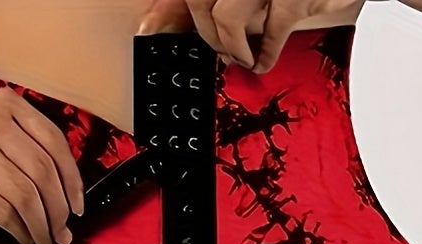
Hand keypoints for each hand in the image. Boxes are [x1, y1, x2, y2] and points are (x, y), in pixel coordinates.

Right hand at [0, 87, 85, 243]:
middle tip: (62, 229)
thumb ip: (28, 150)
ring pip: (27, 196)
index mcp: (7, 105)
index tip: (77, 206)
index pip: (54, 143)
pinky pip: (7, 213)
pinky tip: (24, 236)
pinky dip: (22, 230)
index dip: (72, 180)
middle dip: (59, 209)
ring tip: (45, 238)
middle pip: (43, 172)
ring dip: (43, 225)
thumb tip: (68, 200)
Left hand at [138, 0, 355, 74]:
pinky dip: (264, 55)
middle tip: (221, 51)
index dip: (165, 13)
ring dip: (231, 47)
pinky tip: (262, 60)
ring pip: (226, 17)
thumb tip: (165, 19)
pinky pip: (270, 32)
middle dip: (206, 35)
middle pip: (200, 1)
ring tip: (242, 56)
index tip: (151, 31)